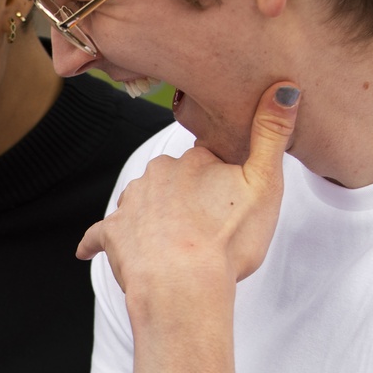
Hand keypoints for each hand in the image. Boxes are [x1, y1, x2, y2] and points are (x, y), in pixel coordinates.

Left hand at [78, 82, 299, 302]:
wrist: (183, 284)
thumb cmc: (228, 239)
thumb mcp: (265, 184)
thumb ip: (272, 135)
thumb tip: (283, 87)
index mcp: (194, 161)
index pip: (206, 160)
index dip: (218, 179)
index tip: (226, 198)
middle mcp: (158, 174)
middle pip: (172, 179)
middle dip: (184, 196)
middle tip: (202, 225)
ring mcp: (131, 203)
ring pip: (142, 201)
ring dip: (152, 216)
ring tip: (171, 242)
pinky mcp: (111, 233)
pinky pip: (100, 236)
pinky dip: (98, 243)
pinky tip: (89, 251)